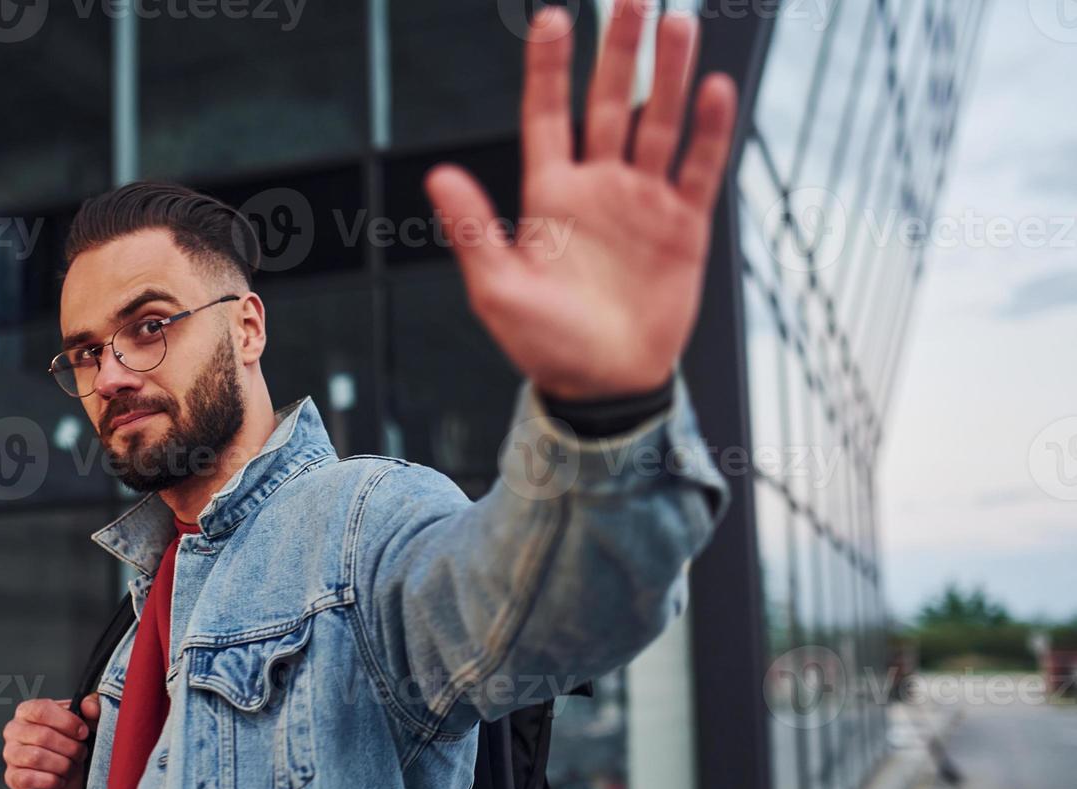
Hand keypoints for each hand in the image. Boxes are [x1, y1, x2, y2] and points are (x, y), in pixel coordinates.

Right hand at [2, 695, 100, 788]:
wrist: (73, 773)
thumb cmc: (75, 743)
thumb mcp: (88, 721)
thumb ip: (93, 707)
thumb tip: (89, 706)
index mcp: (28, 710)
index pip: (42, 710)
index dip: (67, 722)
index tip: (83, 732)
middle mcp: (14, 730)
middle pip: (42, 736)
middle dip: (70, 747)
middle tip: (80, 753)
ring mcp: (11, 754)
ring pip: (36, 758)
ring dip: (62, 765)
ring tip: (71, 766)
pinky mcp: (13, 777)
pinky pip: (29, 779)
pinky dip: (52, 781)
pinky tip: (60, 779)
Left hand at [424, 1, 738, 401]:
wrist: (604, 386)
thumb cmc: (544, 344)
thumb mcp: (498, 289)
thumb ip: (473, 229)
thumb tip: (438, 174)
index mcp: (550, 197)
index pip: (548, 116)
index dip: (549, 68)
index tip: (552, 18)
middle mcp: (598, 189)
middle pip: (608, 103)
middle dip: (619, 51)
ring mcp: (643, 204)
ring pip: (658, 125)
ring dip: (670, 76)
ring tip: (678, 23)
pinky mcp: (683, 228)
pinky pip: (699, 170)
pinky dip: (709, 132)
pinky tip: (715, 90)